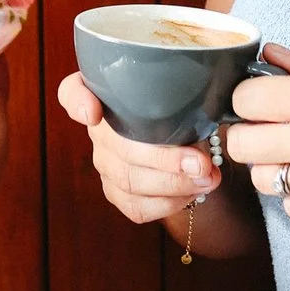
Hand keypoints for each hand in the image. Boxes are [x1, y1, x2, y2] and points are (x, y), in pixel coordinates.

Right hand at [56, 71, 221, 223]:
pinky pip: (136, 206)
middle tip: (202, 162)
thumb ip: (189, 84)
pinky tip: (194, 192)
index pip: (72, 92)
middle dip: (164, 159)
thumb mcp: (189, 88)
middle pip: (118, 146)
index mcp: (106, 92)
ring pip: (128, 179)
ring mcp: (105, 163)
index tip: (93, 112)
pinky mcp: (117, 193)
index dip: (77, 103)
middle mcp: (99, 129)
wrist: (195, 144)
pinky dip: (169, 202)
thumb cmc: (187, 107)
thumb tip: (217, 91)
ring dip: (174, 183)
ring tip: (209, 178)